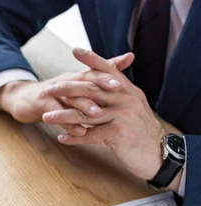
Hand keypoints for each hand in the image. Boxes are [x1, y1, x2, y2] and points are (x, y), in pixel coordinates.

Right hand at [0, 53, 133, 133]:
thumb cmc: (55, 94)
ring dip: (84, 105)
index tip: (125, 80)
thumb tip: (129, 57)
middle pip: (84, 80)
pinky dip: (67, 123)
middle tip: (118, 90)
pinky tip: (78, 131)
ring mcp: (52, 93)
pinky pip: (56, 113)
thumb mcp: (77, 84)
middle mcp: (65, 82)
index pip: (94, 72)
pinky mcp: (41, 105)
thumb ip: (103, 72)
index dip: (109, 74)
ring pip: (70, 98)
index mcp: (76, 77)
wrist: (23, 100)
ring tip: (99, 114)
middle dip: (101, 84)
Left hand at [42, 48, 174, 186]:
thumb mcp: (134, 109)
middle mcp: (126, 99)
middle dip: (66, 89)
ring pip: (85, 113)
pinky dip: (74, 138)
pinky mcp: (118, 133)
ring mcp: (122, 116)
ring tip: (45, 118)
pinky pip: (90, 135)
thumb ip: (120, 95)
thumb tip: (107, 83)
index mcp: (129, 91)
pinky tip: (61, 139)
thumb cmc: (142, 132)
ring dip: (63, 116)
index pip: (108, 70)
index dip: (92, 59)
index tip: (75, 50)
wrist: (161, 154)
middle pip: (91, 89)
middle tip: (47, 91)